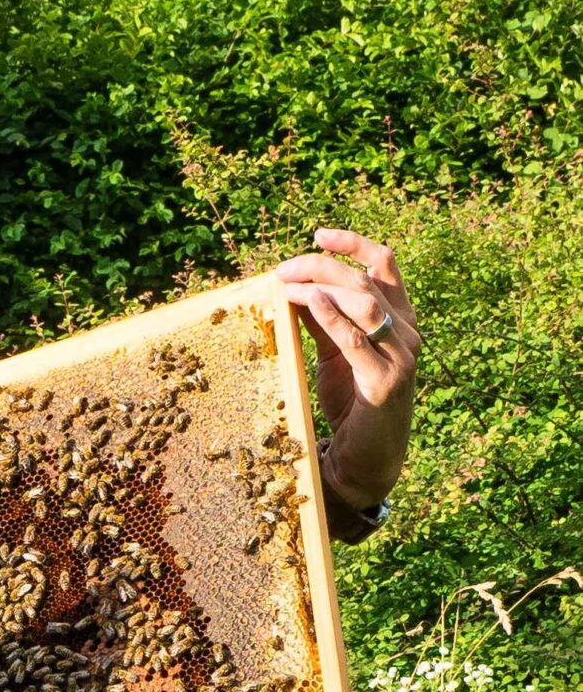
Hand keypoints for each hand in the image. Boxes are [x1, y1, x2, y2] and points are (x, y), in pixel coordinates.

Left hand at [274, 228, 419, 511]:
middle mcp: (407, 332)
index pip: (385, 264)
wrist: (369, 457)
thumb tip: (296, 288)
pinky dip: (332, 317)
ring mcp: (401, 357)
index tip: (319, 235)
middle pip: (366, 280)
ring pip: (365, 303)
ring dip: (323, 287)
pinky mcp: (385, 383)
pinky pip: (356, 341)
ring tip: (288, 284)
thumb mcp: (336, 353)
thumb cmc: (353, 403)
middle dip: (322, 267)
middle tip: (283, 268)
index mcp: (401, 319)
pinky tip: (308, 303)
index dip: (354, 244)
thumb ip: (323, 321)